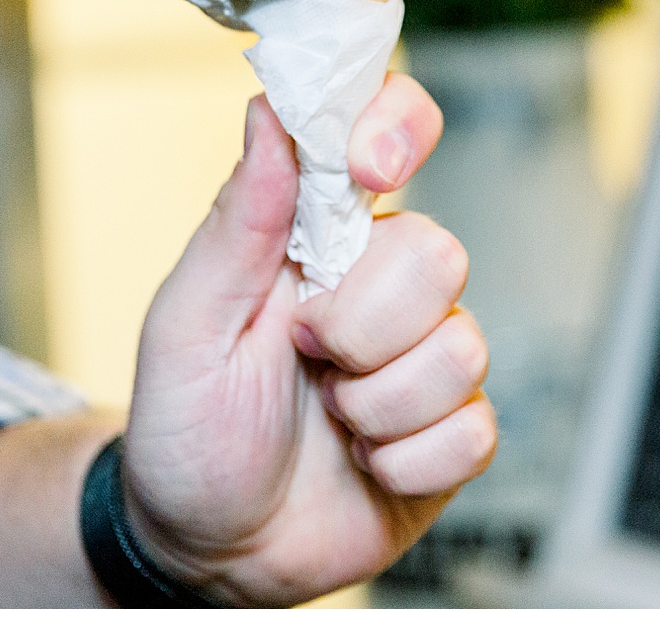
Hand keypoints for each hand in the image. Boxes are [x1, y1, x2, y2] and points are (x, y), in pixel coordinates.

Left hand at [121, 73, 495, 605]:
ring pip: (461, 347)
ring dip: (376, 404)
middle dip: (363, 322)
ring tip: (329, 418)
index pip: (388, 136)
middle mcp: (382, 286)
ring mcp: (423, 360)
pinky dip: (405, 462)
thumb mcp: (187, 322)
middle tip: (306, 353)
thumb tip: (267, 112)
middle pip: (438, 252)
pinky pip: (472, 431)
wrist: (207, 548)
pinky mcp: (451, 436)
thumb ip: (239, 221)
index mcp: (318, 237)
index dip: (397, 129)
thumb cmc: (187, 426)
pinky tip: (363, 464)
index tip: (370, 169)